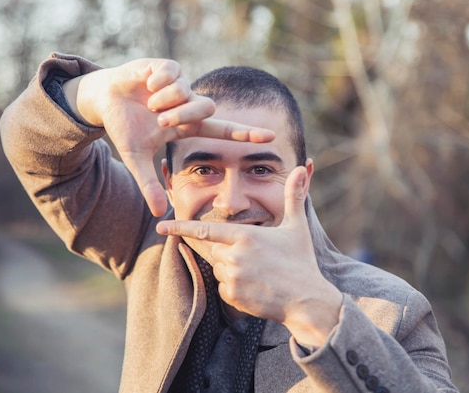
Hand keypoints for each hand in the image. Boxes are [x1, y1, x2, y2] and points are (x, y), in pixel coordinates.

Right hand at [63, 59, 274, 215]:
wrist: (104, 100)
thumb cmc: (124, 127)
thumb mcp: (136, 157)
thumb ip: (149, 183)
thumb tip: (159, 213)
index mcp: (188, 124)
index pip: (223, 129)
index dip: (245, 133)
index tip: (271, 137)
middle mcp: (188, 103)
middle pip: (206, 108)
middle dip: (182, 115)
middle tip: (160, 119)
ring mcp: (179, 84)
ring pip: (187, 91)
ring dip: (166, 100)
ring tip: (148, 103)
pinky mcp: (165, 66)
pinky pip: (172, 73)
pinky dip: (158, 81)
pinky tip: (147, 84)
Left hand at [156, 166, 342, 346]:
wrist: (307, 300)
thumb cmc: (301, 261)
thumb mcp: (296, 227)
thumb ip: (293, 196)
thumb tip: (301, 167)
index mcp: (245, 236)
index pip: (205, 230)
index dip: (181, 227)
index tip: (161, 225)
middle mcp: (235, 256)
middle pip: (214, 249)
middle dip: (227, 251)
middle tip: (255, 258)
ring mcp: (233, 277)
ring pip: (218, 268)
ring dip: (231, 269)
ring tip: (259, 273)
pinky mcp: (233, 296)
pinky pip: (223, 288)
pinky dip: (234, 287)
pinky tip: (256, 287)